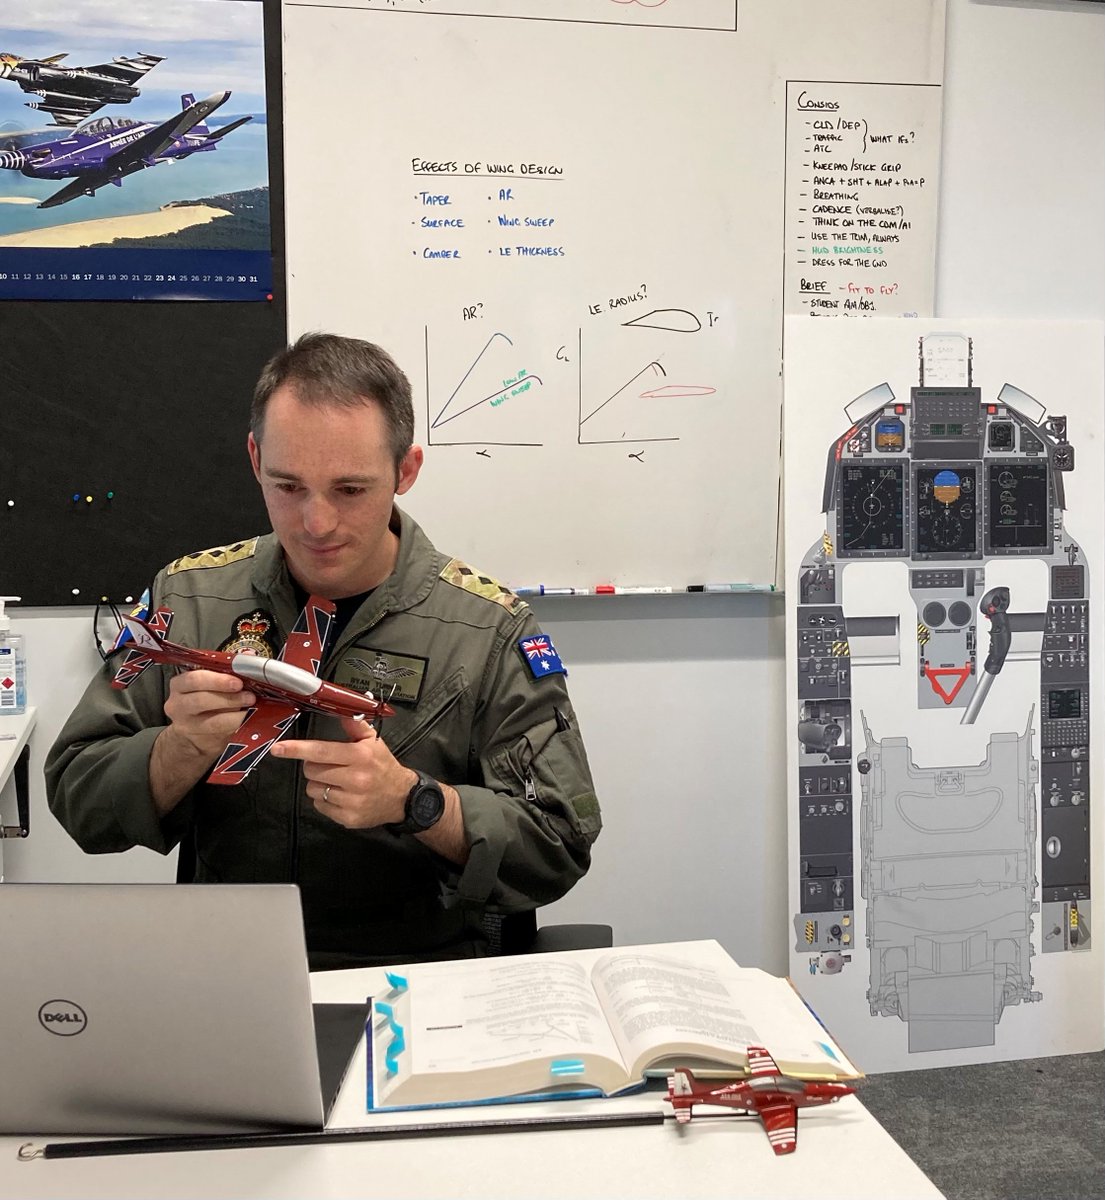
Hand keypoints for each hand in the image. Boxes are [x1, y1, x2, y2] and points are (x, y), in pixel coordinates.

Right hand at [162, 669, 255, 762]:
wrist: (196, 733)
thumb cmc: (207, 700)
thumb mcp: (214, 683)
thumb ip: (228, 669)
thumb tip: (248, 655)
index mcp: (180, 683)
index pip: (194, 679)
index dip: (217, 680)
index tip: (238, 682)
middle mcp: (176, 703)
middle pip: (200, 699)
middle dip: (228, 697)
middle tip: (249, 696)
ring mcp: (184, 723)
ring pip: (209, 719)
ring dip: (234, 713)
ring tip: (250, 707)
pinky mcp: (196, 737)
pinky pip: (218, 732)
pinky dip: (234, 724)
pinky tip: (246, 719)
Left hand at [270, 716, 415, 829]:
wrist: (402, 797)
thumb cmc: (383, 766)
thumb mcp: (374, 742)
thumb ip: (355, 725)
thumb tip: (342, 710)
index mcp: (360, 756)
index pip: (321, 751)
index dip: (296, 749)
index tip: (278, 748)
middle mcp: (356, 779)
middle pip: (311, 771)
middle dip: (314, 766)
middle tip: (329, 766)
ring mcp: (352, 801)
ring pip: (313, 790)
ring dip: (319, 784)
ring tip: (337, 782)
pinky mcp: (348, 818)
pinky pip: (320, 806)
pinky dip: (325, 800)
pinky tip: (341, 796)